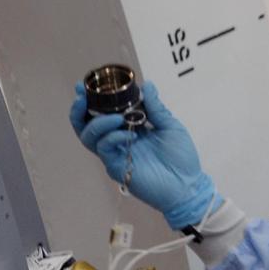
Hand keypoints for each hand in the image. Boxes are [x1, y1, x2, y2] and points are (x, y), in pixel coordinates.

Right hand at [70, 81, 218, 228]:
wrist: (187, 185)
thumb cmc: (181, 158)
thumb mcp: (171, 127)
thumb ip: (156, 107)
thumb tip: (146, 84)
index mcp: (130, 128)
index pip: (106, 112)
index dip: (94, 99)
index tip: (85, 86)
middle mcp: (118, 140)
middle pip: (87, 125)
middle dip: (81, 109)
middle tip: (82, 96)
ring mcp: (115, 154)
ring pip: (90, 136)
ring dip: (99, 122)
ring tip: (116, 117)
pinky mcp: (116, 167)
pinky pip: (105, 148)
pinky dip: (113, 136)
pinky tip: (129, 134)